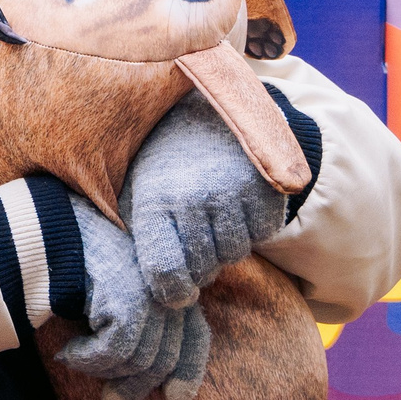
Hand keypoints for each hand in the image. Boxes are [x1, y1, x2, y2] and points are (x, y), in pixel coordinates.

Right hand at [55, 196, 207, 399]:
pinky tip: (67, 353)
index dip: (189, 370)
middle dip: (139, 386)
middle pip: (167, 354)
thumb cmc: (71, 257)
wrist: (43, 231)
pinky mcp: (128, 302)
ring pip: (139, 359)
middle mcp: (168, 288)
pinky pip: (115, 352)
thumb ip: (135, 314)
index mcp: (171, 282)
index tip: (177, 399)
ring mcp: (152, 295)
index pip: (196, 334)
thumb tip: (148, 371)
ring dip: (102, 370)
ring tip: (73, 359)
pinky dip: (87, 360)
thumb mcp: (111, 287)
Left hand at [123, 92, 286, 306]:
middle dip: (198, 268)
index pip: (165, 270)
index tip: (176, 295)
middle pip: (204, 268)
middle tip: (192, 247)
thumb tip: (142, 293)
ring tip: (209, 221)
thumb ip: (136, 235)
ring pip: (235, 253)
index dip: (172, 293)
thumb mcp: (134, 190)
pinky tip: (234, 206)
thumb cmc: (161, 159)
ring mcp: (234, 191)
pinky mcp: (267, 186)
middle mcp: (194, 197)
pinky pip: (264, 233)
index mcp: (153, 200)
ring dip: (224, 248)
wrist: (206, 104)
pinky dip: (252, 228)